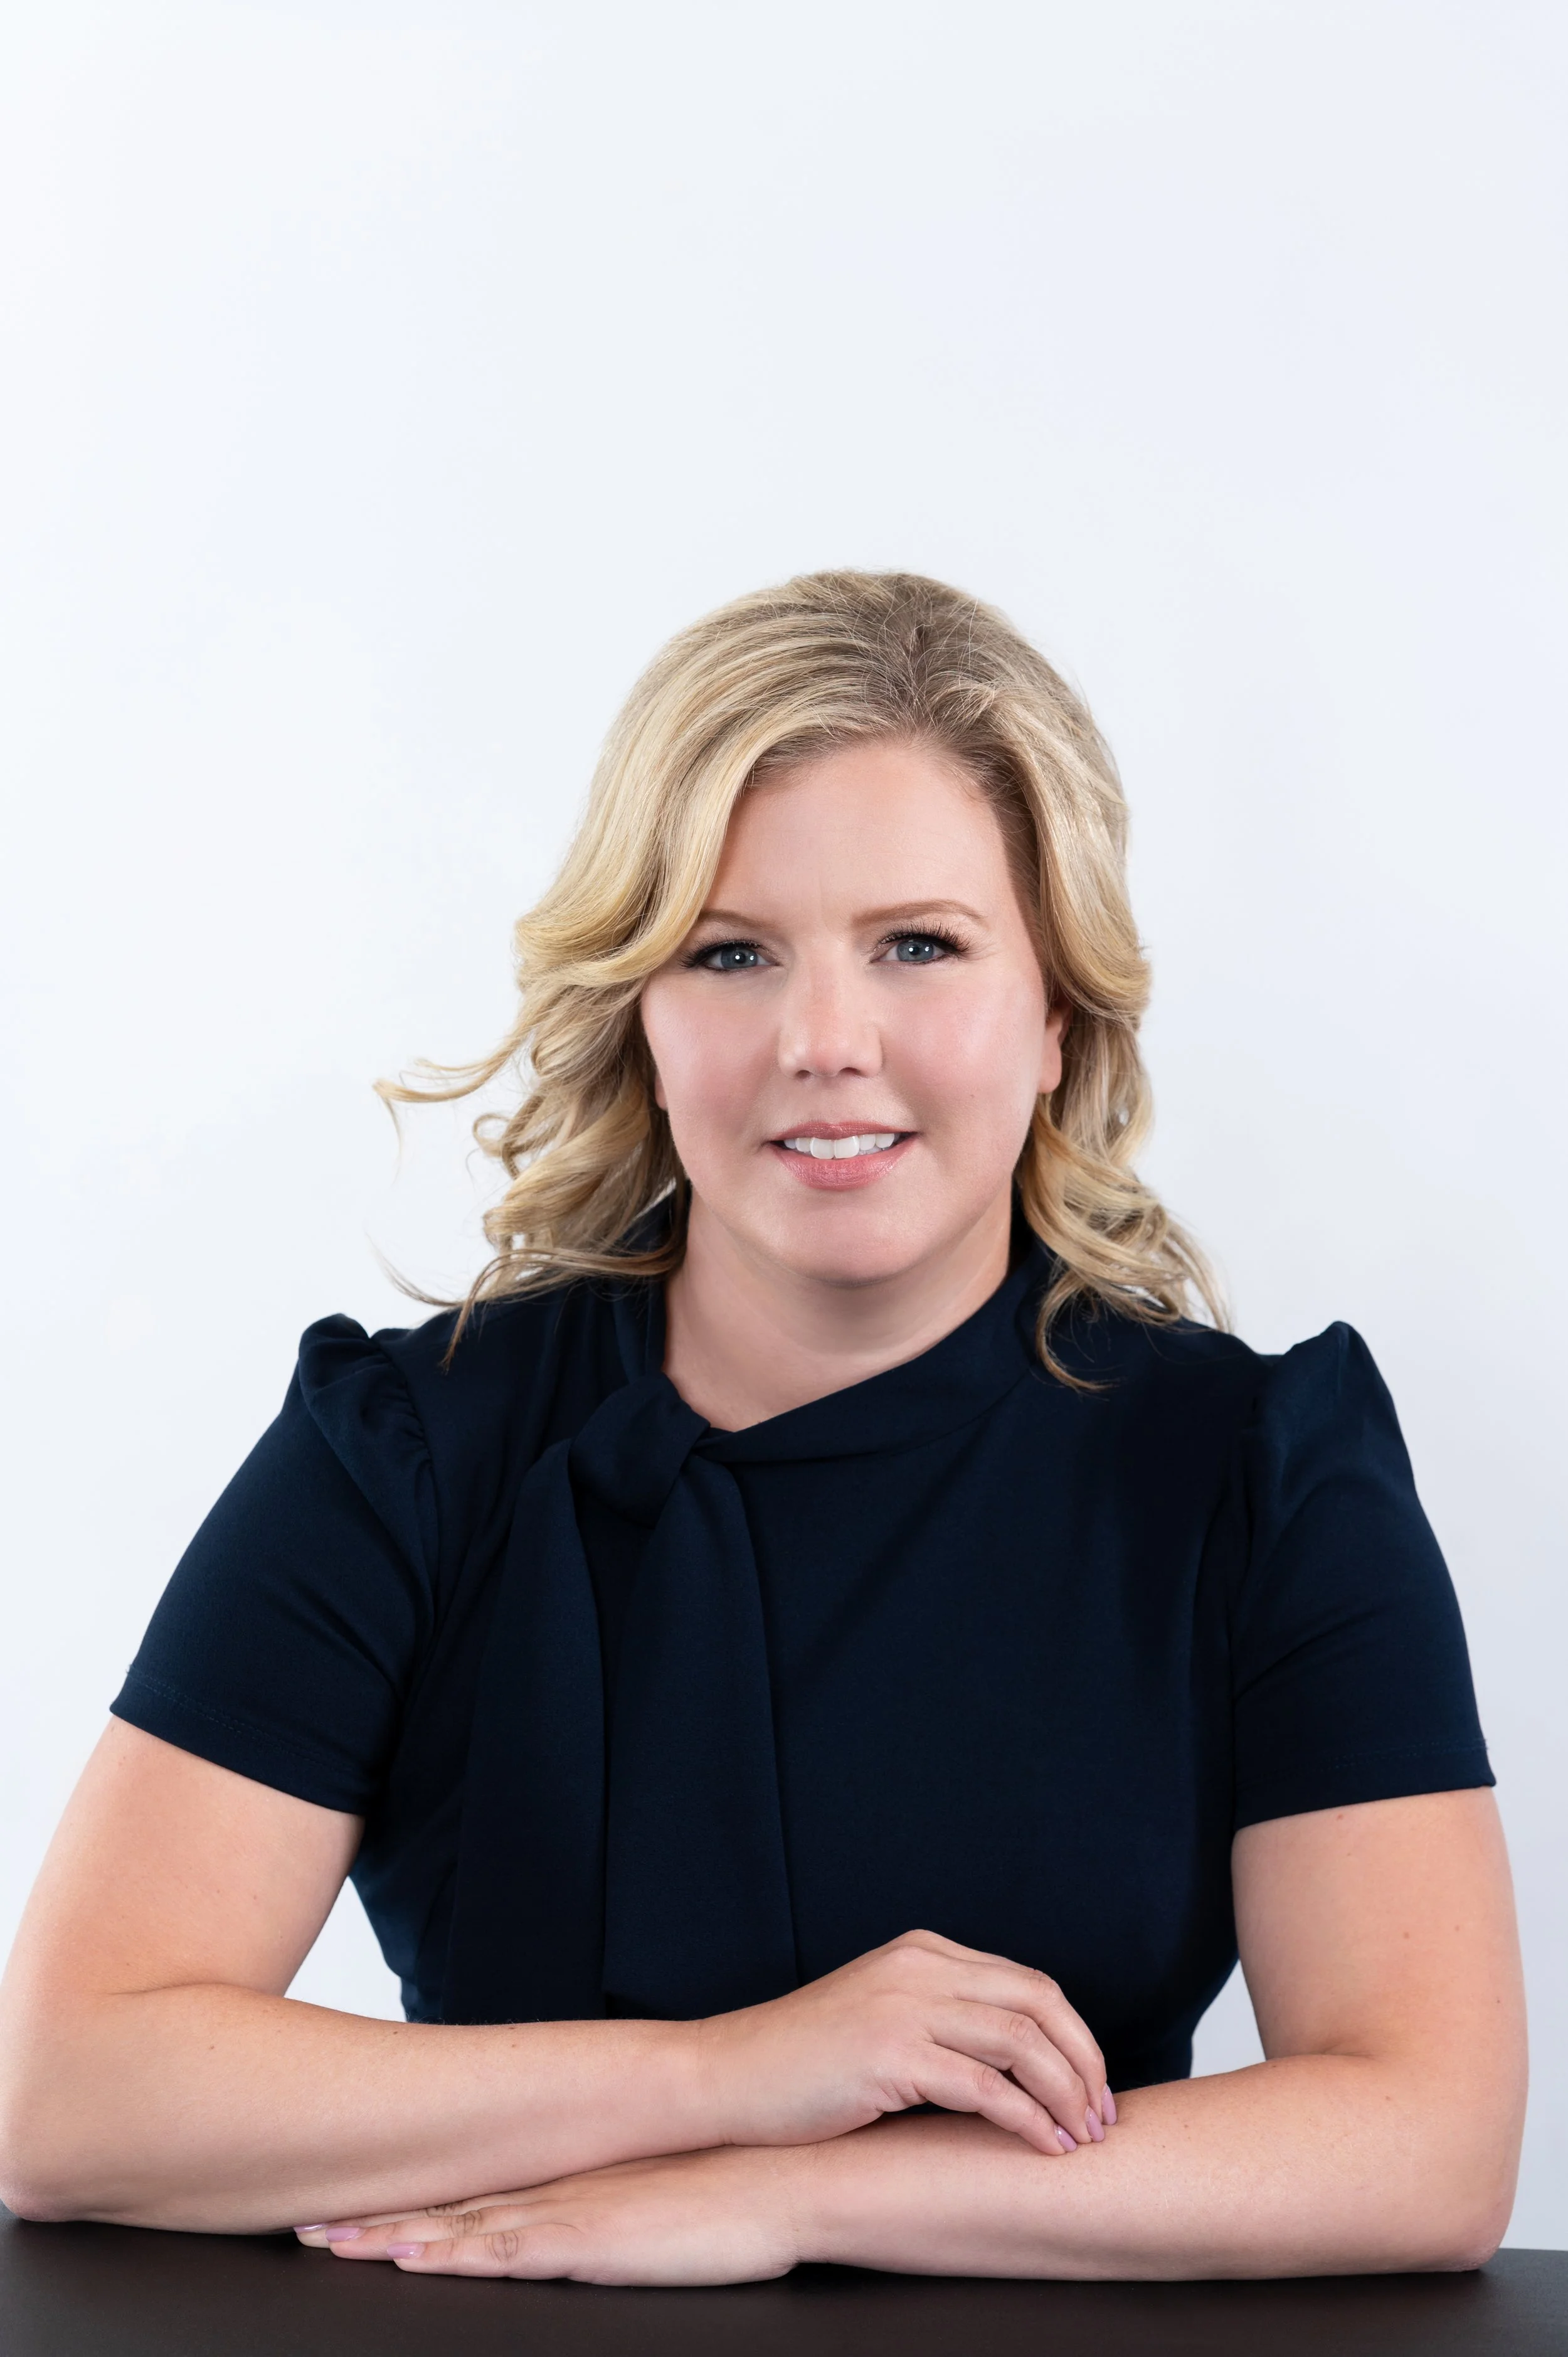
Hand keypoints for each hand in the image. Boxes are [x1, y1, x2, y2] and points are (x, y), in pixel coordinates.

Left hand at [296, 2146, 804, 2285]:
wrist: (781, 2182)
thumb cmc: (734, 2197)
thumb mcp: (661, 2204)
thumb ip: (619, 2210)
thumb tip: (600, 2224)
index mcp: (570, 2184)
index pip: (472, 2194)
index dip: (408, 2202)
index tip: (350, 2208)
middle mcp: (556, 2191)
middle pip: (446, 2208)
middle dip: (372, 2218)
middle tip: (303, 2226)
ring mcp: (566, 2215)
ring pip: (455, 2227)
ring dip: (388, 2236)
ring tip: (324, 2243)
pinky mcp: (584, 2242)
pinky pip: (500, 2251)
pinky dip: (446, 2251)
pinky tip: (406, 2255)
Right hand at [695, 1928, 1113, 2154]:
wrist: (728, 2077)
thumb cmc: (803, 2063)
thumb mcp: (883, 2016)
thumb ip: (941, 2017)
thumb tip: (1019, 2063)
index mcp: (924, 1951)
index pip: (1029, 1983)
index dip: (1074, 2037)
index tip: (1093, 2089)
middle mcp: (919, 1966)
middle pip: (1039, 2002)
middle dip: (1085, 2063)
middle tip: (1104, 2117)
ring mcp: (903, 2006)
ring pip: (1020, 2042)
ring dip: (1065, 2095)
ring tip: (1082, 2139)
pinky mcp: (888, 2054)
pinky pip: (983, 2086)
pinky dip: (1026, 2120)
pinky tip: (1043, 2147)